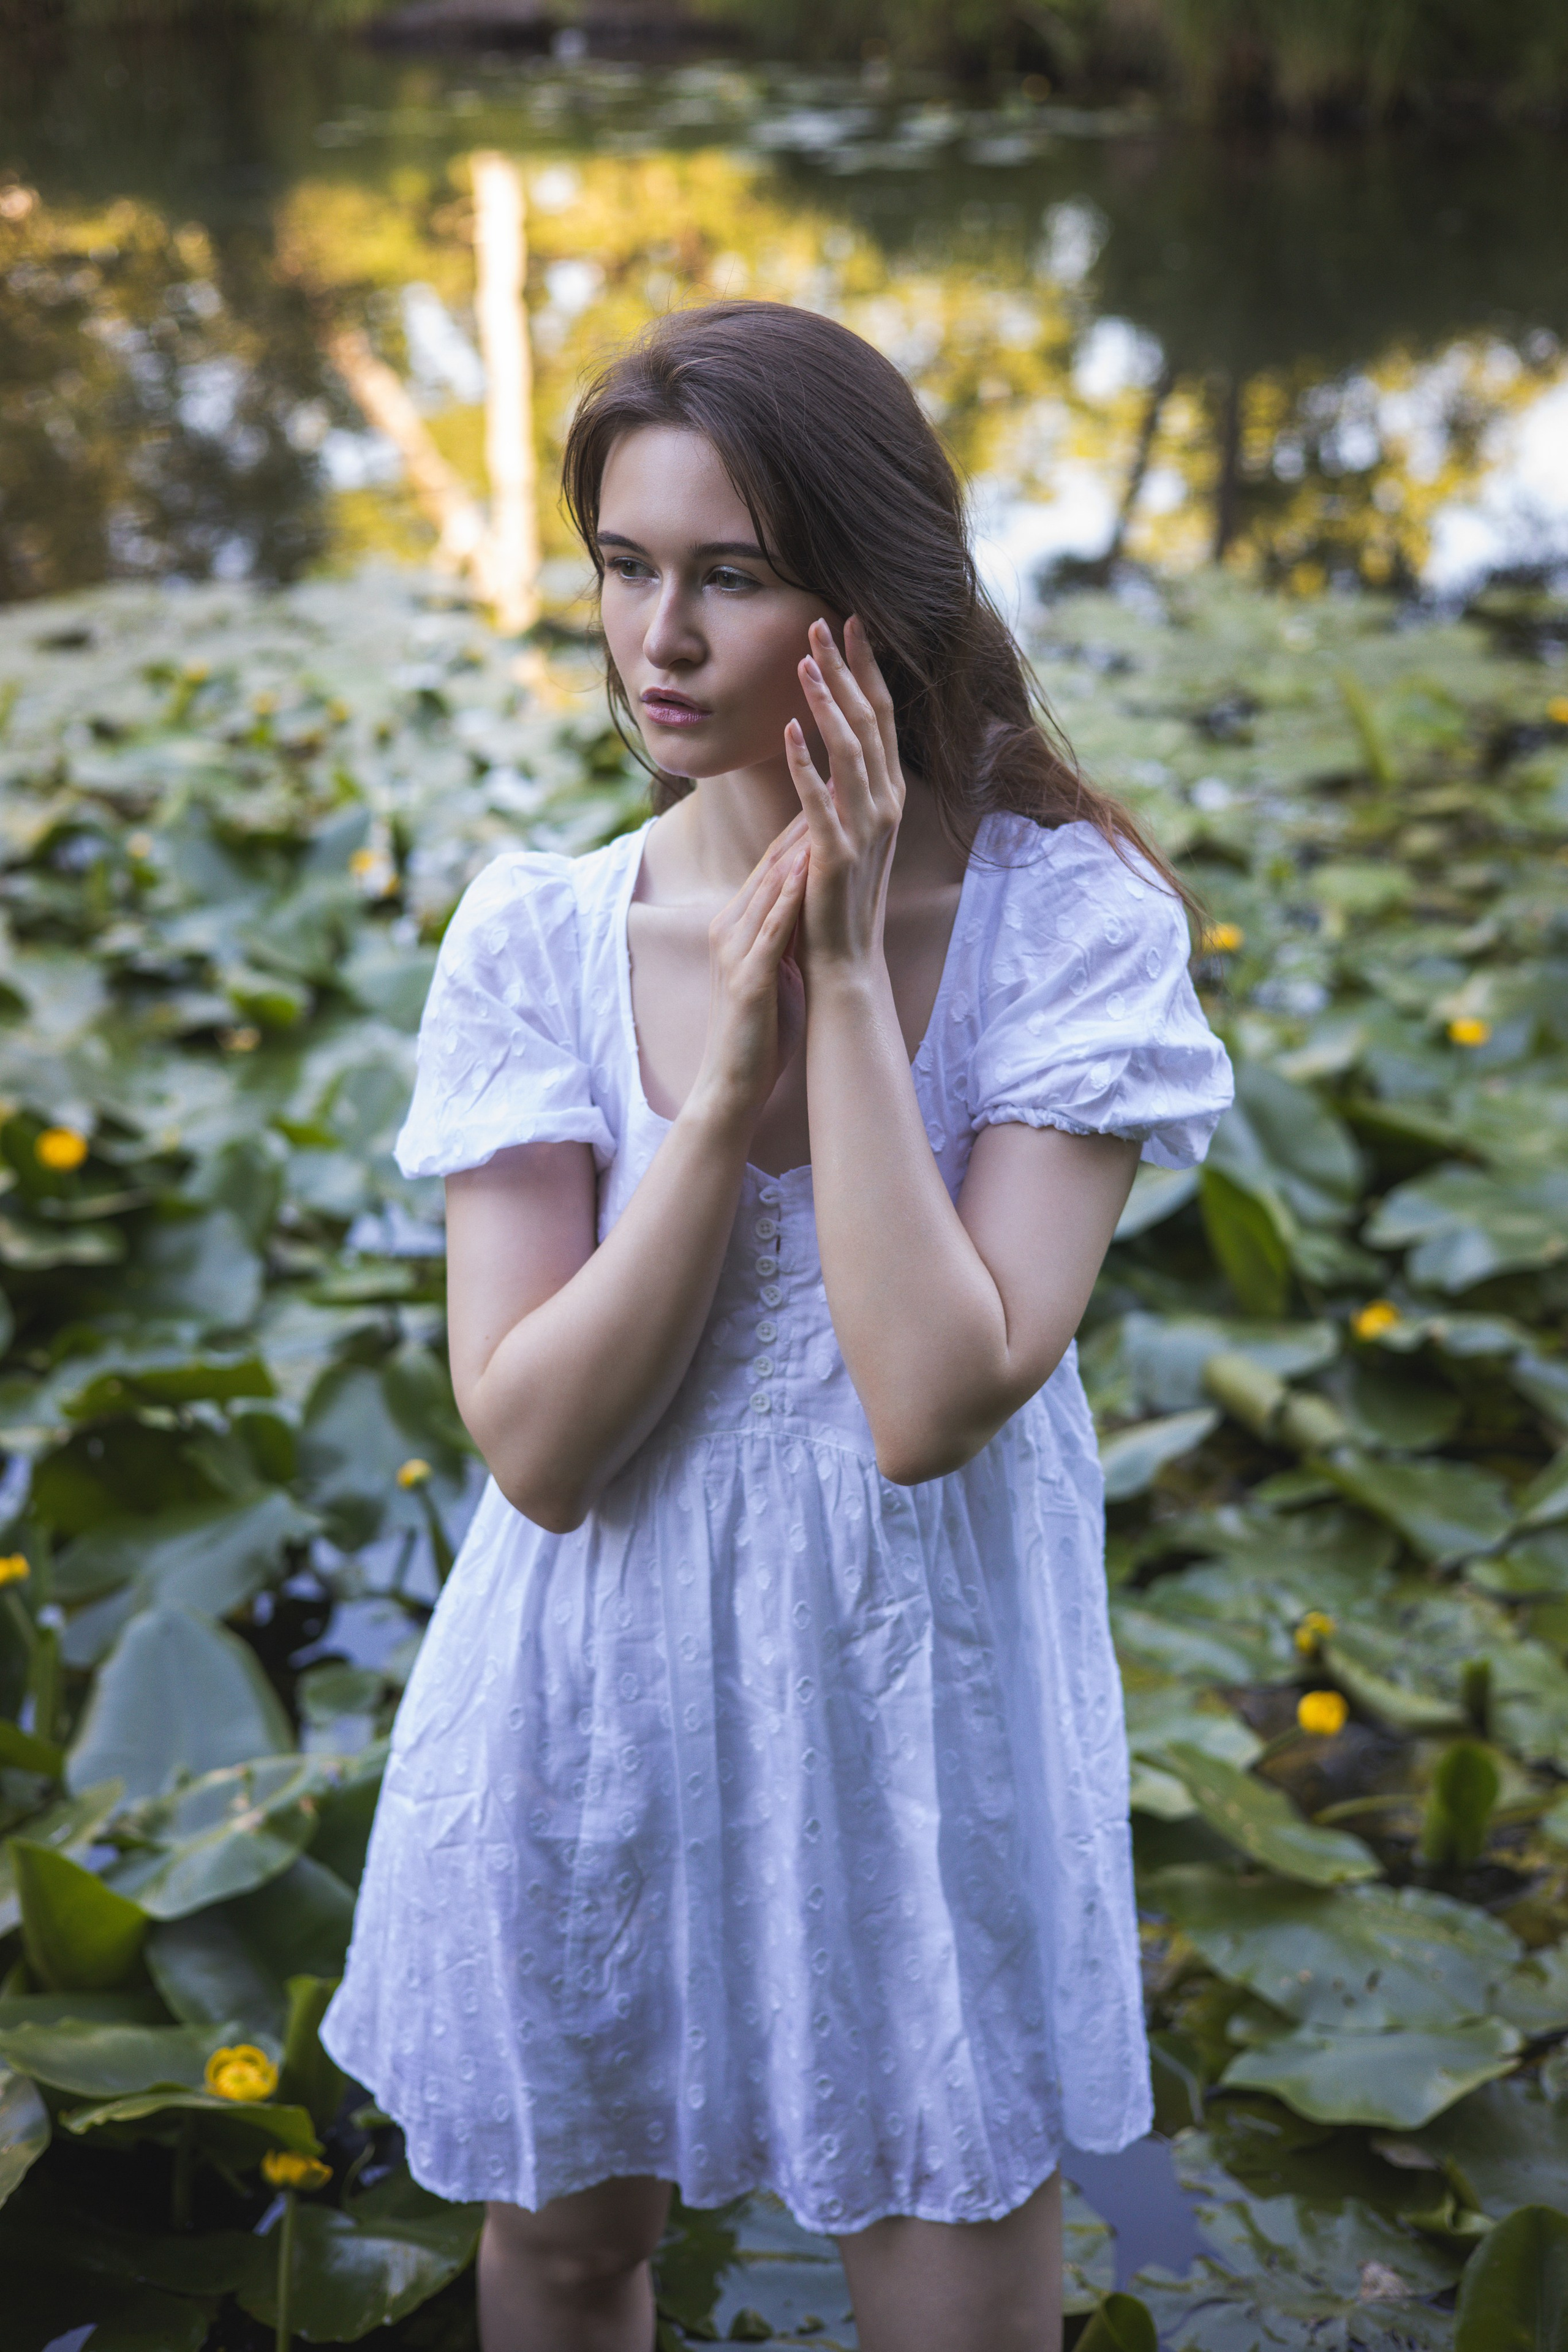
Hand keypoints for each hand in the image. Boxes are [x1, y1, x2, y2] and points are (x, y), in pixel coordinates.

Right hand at [689, 816, 807, 1133]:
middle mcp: (729, 928)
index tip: (833, 788)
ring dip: (795, 848)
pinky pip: (769, 931)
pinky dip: (786, 899)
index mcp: (737, 924)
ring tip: (823, 809)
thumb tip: (809, 898)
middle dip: (801, 820)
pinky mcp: (746, 979)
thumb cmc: (759, 1028)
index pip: (772, 865)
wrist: (732, 1083)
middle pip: (768, 864)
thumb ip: (782, 929)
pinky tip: (805, 872)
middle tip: (831, 778)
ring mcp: (734, 952)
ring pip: (767, 889)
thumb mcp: (773, 964)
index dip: (802, 825)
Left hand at [785, 615, 905, 972]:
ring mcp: (867, 830)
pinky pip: (821, 801)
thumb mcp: (847, 828)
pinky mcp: (838, 855)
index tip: (849, 622)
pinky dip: (805, 764)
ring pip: (850, 751)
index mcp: (888, 793)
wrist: (845, 960)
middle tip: (822, 621)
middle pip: (869, 721)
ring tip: (804, 661)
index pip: (880, 716)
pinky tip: (788, 731)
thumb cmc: (839, 895)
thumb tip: (830, 743)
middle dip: (847, 668)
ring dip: (827, 702)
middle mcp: (886, 804)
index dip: (866, 667)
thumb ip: (844, 787)